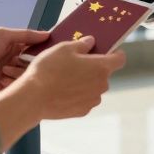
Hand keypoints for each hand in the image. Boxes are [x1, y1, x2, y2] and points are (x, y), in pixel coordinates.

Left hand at [0, 27, 48, 94]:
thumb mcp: (3, 35)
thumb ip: (26, 35)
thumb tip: (47, 34)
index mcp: (15, 45)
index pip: (35, 48)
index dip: (43, 50)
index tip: (52, 52)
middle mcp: (14, 59)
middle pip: (32, 64)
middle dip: (29, 64)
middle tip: (20, 62)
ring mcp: (8, 74)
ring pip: (25, 76)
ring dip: (17, 73)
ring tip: (4, 69)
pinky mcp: (2, 88)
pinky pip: (15, 88)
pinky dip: (11, 84)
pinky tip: (1, 79)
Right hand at [11, 36, 126, 120]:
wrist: (33, 98)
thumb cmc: (49, 70)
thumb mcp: (64, 48)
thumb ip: (82, 44)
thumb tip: (91, 42)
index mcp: (101, 67)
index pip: (120, 59)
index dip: (114, 53)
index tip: (105, 50)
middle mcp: (101, 85)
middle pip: (104, 73)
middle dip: (93, 67)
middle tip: (75, 62)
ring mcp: (92, 100)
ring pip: (94, 86)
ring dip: (85, 81)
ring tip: (65, 77)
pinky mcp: (82, 111)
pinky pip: (84, 98)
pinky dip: (77, 94)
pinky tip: (62, 90)